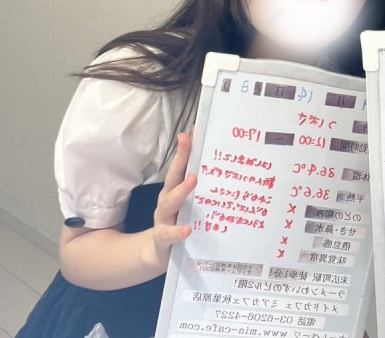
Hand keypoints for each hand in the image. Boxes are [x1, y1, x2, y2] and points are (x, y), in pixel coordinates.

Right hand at [144, 132, 197, 268]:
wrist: (158, 253)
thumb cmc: (179, 222)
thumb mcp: (191, 204)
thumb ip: (204, 189)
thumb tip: (226, 169)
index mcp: (175, 191)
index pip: (180, 166)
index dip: (185, 149)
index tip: (192, 130)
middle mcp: (167, 201)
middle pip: (173, 177)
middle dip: (180, 159)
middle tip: (188, 142)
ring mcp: (164, 219)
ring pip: (169, 203)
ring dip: (181, 191)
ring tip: (192, 180)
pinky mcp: (163, 240)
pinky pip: (169, 234)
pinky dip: (177, 231)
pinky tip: (187, 229)